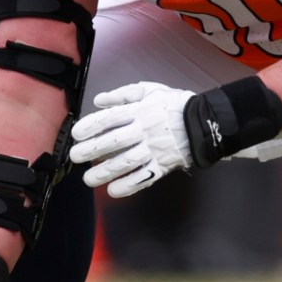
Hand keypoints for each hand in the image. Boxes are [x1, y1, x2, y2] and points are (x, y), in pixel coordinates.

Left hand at [68, 82, 196, 198]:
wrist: (206, 122)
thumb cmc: (174, 104)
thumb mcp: (150, 90)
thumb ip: (123, 94)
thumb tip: (98, 100)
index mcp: (140, 111)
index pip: (111, 118)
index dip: (92, 126)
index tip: (76, 134)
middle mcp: (145, 130)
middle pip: (115, 141)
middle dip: (93, 150)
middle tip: (75, 157)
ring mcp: (155, 149)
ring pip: (127, 162)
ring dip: (106, 172)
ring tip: (88, 179)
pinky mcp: (164, 165)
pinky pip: (146, 177)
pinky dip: (130, 185)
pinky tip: (114, 191)